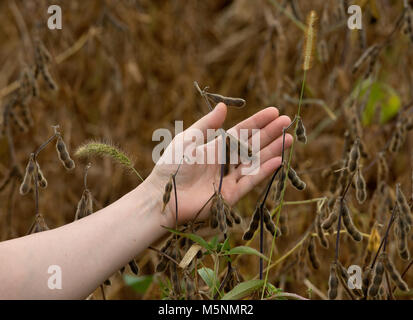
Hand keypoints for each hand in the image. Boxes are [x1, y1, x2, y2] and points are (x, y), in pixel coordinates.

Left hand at [145, 103, 291, 225]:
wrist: (162, 196)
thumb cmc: (171, 166)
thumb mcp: (188, 140)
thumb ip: (207, 125)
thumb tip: (223, 106)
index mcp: (215, 147)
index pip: (242, 132)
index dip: (258, 122)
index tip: (274, 112)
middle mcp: (225, 162)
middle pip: (252, 145)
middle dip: (270, 133)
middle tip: (288, 122)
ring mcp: (229, 179)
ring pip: (255, 162)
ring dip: (272, 151)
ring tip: (289, 139)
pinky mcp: (230, 195)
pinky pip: (250, 181)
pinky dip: (264, 171)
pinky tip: (278, 160)